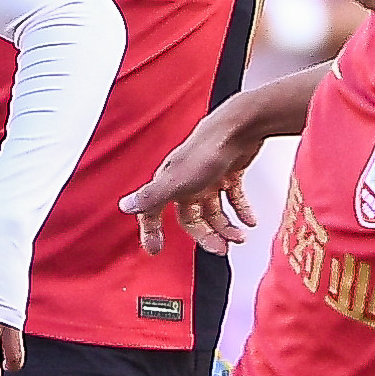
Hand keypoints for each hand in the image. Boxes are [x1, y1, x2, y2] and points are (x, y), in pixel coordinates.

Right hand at [121, 103, 268, 256]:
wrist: (240, 125)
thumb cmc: (208, 149)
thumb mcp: (176, 180)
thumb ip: (151, 196)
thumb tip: (125, 206)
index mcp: (170, 182)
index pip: (155, 211)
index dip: (152, 230)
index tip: (155, 249)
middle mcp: (187, 181)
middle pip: (192, 217)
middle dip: (206, 235)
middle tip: (220, 249)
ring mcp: (208, 176)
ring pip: (214, 210)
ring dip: (226, 227)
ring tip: (239, 237)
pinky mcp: (228, 171)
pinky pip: (233, 197)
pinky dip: (242, 210)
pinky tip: (249, 220)